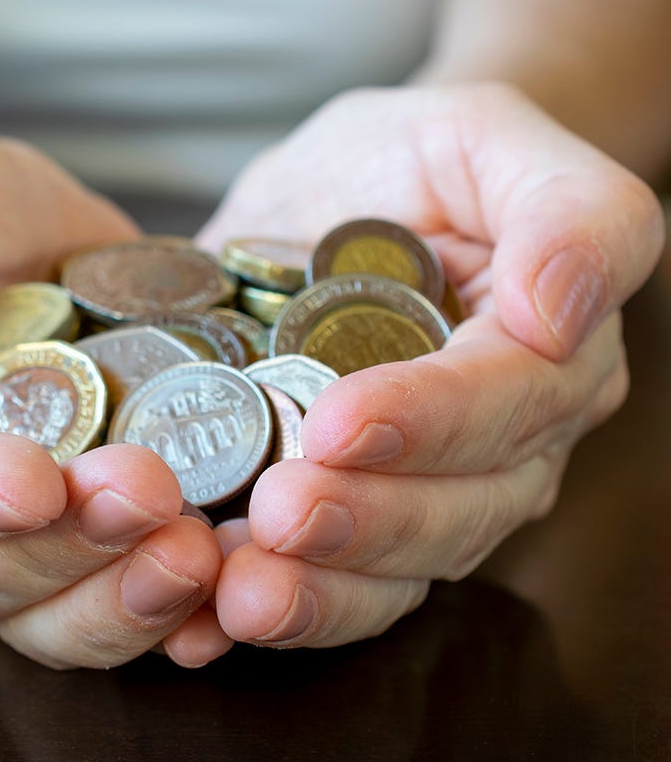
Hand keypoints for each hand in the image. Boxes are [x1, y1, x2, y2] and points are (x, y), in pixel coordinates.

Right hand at [0, 115, 227, 668]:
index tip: (32, 482)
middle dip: (68, 545)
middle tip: (153, 500)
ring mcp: (18, 522)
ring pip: (55, 603)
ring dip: (128, 592)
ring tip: (203, 553)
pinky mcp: (93, 512)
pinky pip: (122, 582)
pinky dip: (175, 599)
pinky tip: (230, 587)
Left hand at [197, 83, 663, 647]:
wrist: (353, 195)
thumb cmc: (421, 155)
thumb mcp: (487, 136)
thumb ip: (565, 208)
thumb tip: (565, 311)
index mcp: (545, 355)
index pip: (505, 402)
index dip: (429, 422)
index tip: (340, 425)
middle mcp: (497, 443)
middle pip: (452, 510)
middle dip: (366, 525)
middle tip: (279, 519)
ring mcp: (419, 488)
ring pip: (391, 570)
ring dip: (316, 593)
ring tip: (238, 596)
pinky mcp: (341, 507)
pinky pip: (322, 579)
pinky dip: (263, 605)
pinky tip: (196, 625)